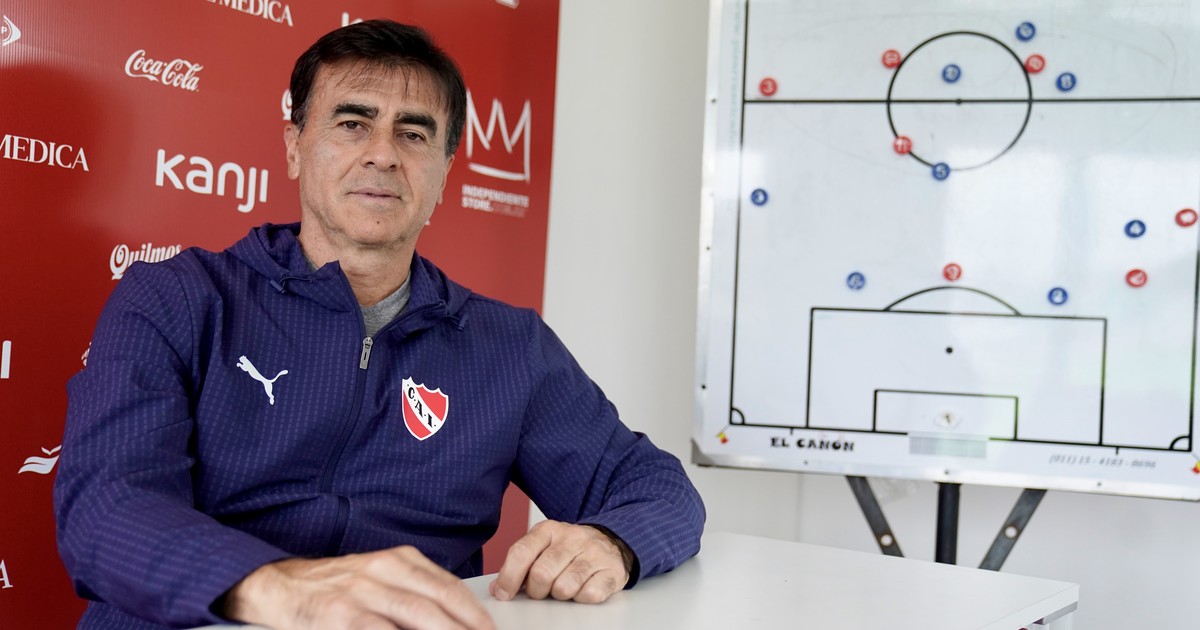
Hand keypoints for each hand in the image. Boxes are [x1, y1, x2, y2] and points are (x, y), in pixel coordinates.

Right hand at [222, 545, 494, 629]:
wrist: (277, 585)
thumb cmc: (334, 587)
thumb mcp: (378, 578)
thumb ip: (413, 593)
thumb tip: (454, 620)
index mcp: (397, 560)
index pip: (449, 588)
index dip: (474, 615)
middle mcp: (382, 571)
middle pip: (439, 604)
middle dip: (467, 629)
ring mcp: (361, 593)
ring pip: (416, 618)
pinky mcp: (339, 616)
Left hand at [489, 520, 629, 603]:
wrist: (611, 541)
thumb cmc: (570, 549)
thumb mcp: (543, 547)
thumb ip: (520, 564)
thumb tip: (497, 588)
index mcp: (549, 529)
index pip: (521, 552)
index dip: (509, 577)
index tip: (503, 594)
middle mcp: (572, 537)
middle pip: (541, 574)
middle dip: (537, 591)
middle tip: (541, 591)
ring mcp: (594, 553)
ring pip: (565, 587)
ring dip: (560, 595)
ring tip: (563, 588)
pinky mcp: (612, 570)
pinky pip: (590, 594)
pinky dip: (582, 598)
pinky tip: (582, 588)